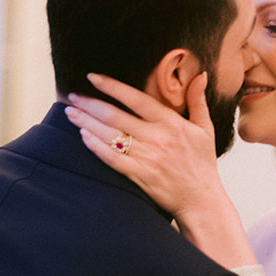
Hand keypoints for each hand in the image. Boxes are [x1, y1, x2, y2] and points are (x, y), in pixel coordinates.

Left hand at [65, 73, 229, 223]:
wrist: (201, 200)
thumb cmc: (202, 164)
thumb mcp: (205, 129)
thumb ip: (198, 101)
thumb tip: (201, 75)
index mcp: (171, 123)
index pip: (135, 98)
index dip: (111, 86)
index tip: (92, 77)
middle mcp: (156, 138)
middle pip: (115, 116)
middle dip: (90, 104)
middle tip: (72, 96)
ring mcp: (146, 158)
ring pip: (110, 136)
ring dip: (86, 122)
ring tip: (70, 112)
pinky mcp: (139, 176)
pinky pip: (111, 159)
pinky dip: (95, 146)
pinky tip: (83, 136)